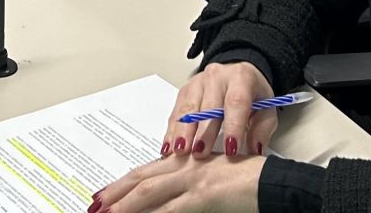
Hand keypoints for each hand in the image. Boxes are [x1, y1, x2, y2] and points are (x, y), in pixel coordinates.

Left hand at [94, 151, 263, 212]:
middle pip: (141, 179)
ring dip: (124, 206)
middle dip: (114, 193)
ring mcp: (193, 180)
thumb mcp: (214, 182)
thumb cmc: (251, 182)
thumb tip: (170, 201)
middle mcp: (186, 167)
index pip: (147, 171)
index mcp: (187, 162)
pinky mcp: (204, 196)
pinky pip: (170, 210)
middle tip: (94, 205)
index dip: (122, 184)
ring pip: (149, 193)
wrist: (276, 182)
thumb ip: (190, 188)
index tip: (104, 194)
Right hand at [165, 61, 278, 161]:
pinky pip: (176, 112)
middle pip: (208, 106)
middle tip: (200, 153)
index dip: (233, 126)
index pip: (236, 102)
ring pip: (188, 108)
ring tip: (179, 152)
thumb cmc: (252, 94)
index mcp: (241, 78)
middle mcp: (217, 77)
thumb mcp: (266, 109)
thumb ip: (262, 130)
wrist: (238, 74)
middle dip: (203, 132)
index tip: (230, 149)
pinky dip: (172, 131)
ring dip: (182, 132)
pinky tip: (169, 147)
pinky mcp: (184, 91)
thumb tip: (254, 151)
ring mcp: (198, 83)